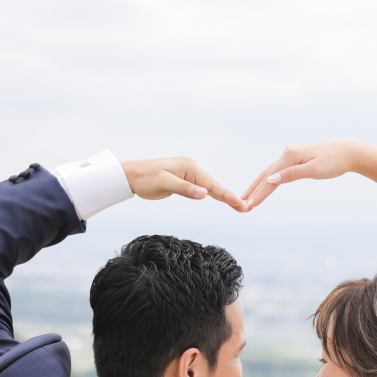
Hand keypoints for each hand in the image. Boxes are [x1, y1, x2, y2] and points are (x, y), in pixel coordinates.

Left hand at [121, 157, 246, 212]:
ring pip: (209, 187)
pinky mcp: (185, 180)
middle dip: (229, 197)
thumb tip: (205, 194)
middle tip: (245, 208)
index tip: (240, 203)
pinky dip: (213, 194)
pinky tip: (221, 198)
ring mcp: (189, 174)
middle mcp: (192, 168)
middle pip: (214, 185)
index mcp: (189, 168)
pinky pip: (202, 188)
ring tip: (238, 205)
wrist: (131, 175)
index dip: (226, 195)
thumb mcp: (163, 184)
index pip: (211, 185)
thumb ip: (185, 189)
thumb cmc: (145, 179)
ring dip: (223, 196)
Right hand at [241, 142, 357, 210]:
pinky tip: (264, 185)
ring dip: (258, 185)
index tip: (249, 205)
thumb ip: (292, 174)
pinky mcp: (296, 158)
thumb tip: (271, 179)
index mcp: (290, 156)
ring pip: (270, 172)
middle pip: (266, 175)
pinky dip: (269, 179)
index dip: (259, 193)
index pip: (270, 178)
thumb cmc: (334, 162)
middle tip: (243, 204)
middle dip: (254, 190)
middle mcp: (287, 153)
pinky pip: (278, 170)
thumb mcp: (314, 170)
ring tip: (248, 196)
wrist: (348, 152)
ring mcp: (291, 155)